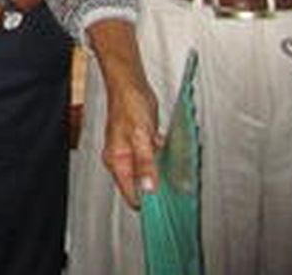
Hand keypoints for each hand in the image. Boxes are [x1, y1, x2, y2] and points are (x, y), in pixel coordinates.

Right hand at [102, 70, 161, 209]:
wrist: (130, 83)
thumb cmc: (128, 103)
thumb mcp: (140, 136)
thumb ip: (146, 163)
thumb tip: (150, 188)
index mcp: (116, 160)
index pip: (129, 192)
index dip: (147, 202)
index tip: (163, 207)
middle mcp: (121, 159)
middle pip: (140, 184)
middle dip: (158, 185)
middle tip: (175, 185)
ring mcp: (131, 152)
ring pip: (149, 171)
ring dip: (161, 170)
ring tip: (173, 167)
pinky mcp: (140, 144)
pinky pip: (153, 159)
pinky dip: (162, 158)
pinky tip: (167, 150)